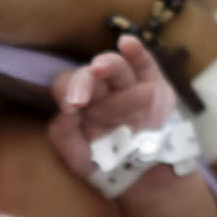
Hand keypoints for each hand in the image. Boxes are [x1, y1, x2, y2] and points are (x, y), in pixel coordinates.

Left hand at [48, 35, 174, 176]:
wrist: (143, 173)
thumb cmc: (104, 161)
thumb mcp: (77, 157)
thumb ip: (63, 134)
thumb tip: (65, 110)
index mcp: (79, 101)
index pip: (67, 86)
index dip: (67, 91)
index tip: (71, 106)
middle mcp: (101, 89)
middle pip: (90, 74)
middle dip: (85, 81)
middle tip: (82, 96)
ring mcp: (127, 83)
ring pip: (116, 68)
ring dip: (108, 66)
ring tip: (100, 68)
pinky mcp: (153, 82)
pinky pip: (144, 63)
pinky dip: (136, 51)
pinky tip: (127, 43)